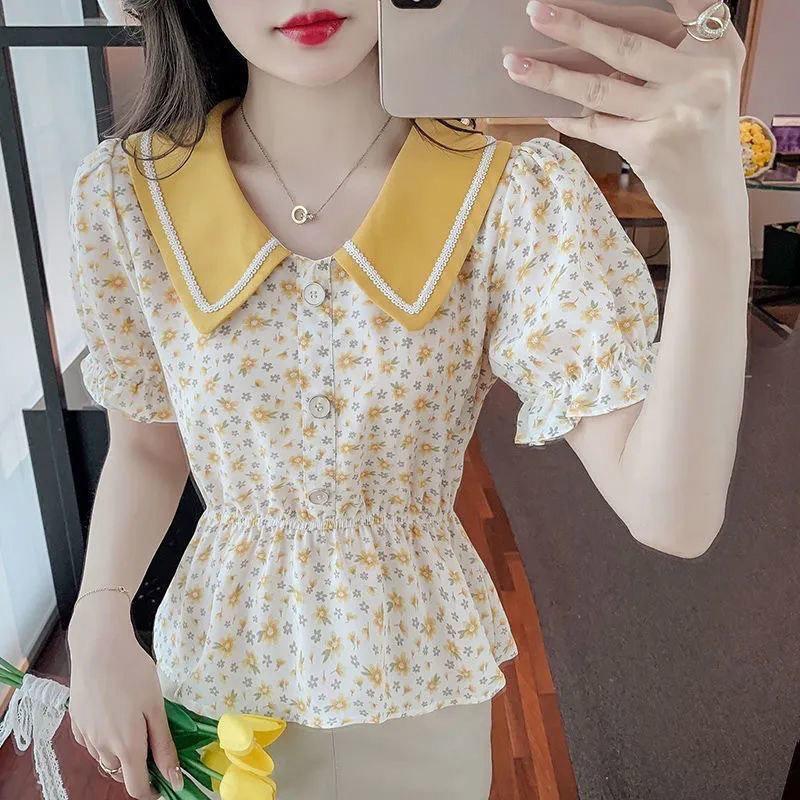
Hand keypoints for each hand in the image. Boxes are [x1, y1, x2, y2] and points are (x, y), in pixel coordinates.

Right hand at [67, 596, 182, 798]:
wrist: (98, 647)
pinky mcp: (76, 723)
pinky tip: (114, 716)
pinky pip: (93, 743)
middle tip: (153, 739)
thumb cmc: (133, 673)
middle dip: (138, 766)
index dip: (152, 790)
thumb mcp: (156, 707)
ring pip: (106, 758)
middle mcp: (102, 748)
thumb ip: (164, 746)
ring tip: (135, 722)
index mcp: (126, 746)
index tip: (165, 781)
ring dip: (121, 752)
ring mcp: (86, 736)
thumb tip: (174, 779)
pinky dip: (105, 739)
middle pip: (121, 772)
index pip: (136, 787)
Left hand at [503, 0, 746, 220]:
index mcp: (720, 46)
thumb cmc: (699, 130)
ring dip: (550, 74)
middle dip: (574, 24)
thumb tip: (593, 29)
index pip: (679, 2)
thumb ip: (666, 51)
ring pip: (600, 86)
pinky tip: (542, 107)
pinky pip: (595, 125)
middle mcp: (704, 75)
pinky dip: (566, 117)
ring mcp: (676, 112)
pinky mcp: (649, 147)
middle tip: (534, 10)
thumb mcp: (700, 80)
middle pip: (626, 43)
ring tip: (514, 62)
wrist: (710, 196)